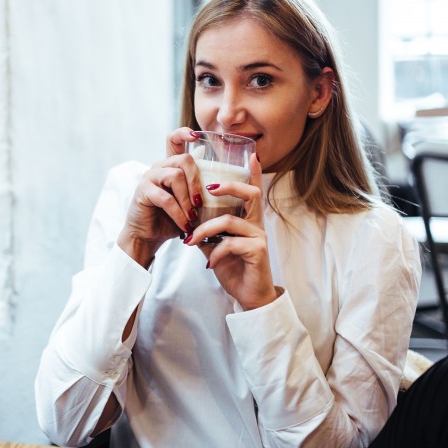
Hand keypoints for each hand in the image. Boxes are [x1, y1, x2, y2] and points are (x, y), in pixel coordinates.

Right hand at [117, 128, 202, 267]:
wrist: (148, 236)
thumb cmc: (171, 219)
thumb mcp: (189, 204)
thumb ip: (201, 192)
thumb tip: (227, 187)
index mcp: (170, 166)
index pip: (173, 140)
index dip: (184, 133)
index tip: (196, 135)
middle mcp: (159, 167)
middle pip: (183, 159)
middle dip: (197, 180)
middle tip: (201, 202)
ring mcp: (149, 178)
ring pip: (175, 176)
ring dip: (188, 198)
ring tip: (193, 217)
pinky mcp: (143, 192)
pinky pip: (166, 198)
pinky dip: (179, 213)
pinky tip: (185, 225)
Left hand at [184, 152, 278, 309]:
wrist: (248, 295)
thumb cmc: (233, 268)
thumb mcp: (215, 246)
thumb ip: (205, 231)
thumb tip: (188, 221)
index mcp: (247, 219)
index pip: (251, 191)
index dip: (252, 172)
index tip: (251, 153)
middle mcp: (256, 224)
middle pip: (250, 194)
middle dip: (229, 187)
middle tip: (209, 188)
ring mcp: (259, 237)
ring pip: (229, 221)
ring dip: (205, 230)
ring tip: (190, 241)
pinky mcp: (258, 251)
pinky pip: (230, 244)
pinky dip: (214, 252)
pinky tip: (209, 263)